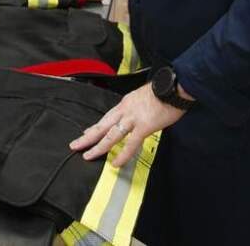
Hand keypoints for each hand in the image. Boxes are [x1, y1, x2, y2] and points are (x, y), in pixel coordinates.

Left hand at [69, 83, 188, 167]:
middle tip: (75, 145)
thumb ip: (139, 106)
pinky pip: (130, 144)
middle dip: (88, 136)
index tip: (87, 132)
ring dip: (98, 146)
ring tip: (88, 155)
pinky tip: (115, 163)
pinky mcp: (143, 126)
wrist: (174, 86)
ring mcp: (133, 118)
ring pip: (111, 135)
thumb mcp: (145, 96)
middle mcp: (125, 110)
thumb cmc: (165, 90)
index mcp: (126, 103)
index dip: (96, 126)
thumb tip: (140, 114)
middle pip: (102, 125)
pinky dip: (122, 155)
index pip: (107, 117)